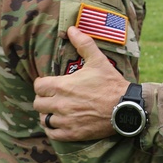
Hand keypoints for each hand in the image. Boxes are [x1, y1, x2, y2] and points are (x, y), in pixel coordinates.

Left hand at [33, 26, 128, 141]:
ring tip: (54, 110)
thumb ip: (83, 43)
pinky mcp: (72, 133)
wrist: (125, 107)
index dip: (42, 84)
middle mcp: (60, 104)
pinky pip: (52, 133)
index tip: (48, 84)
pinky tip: (59, 124)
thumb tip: (72, 29)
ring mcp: (65, 120)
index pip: (38, 86)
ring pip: (43, 119)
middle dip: (43, 99)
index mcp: (62, 86)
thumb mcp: (98, 60)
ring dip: (47, 114)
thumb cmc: (111, 83)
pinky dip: (53, 129)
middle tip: (51, 97)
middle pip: (37, 103)